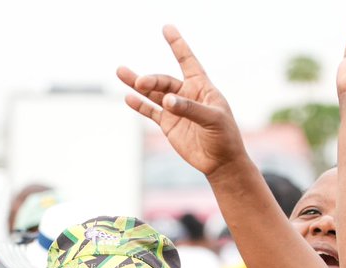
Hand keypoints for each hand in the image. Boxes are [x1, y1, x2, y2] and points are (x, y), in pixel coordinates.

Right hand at [117, 26, 250, 178]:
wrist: (221, 162)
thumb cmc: (224, 137)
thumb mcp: (212, 120)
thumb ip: (190, 108)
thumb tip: (167, 100)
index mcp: (202, 87)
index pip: (188, 61)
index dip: (178, 45)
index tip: (167, 28)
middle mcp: (187, 95)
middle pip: (165, 81)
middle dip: (151, 80)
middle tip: (141, 82)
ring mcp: (176, 109)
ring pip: (153, 93)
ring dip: (137, 84)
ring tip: (121, 72)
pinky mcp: (169, 125)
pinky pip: (151, 111)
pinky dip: (139, 105)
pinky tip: (128, 98)